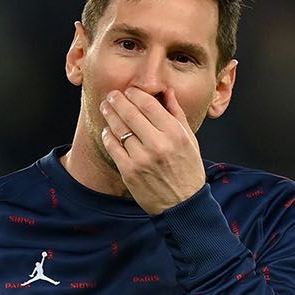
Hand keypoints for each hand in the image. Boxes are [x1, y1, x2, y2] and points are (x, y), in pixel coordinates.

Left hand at [99, 86, 205, 214]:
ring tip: (105, 108)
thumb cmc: (188, 169)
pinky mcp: (129, 171)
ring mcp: (141, 158)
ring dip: (109, 115)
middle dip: (117, 100)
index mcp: (174, 134)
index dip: (135, 94)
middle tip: (111, 95)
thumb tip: (167, 91)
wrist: (182, 204)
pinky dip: (108, 135)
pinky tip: (107, 130)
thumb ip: (176, 114)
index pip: (149, 104)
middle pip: (130, 113)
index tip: (129, 90)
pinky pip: (113, 147)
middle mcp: (158, 144)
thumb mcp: (189, 139)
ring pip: (119, 129)